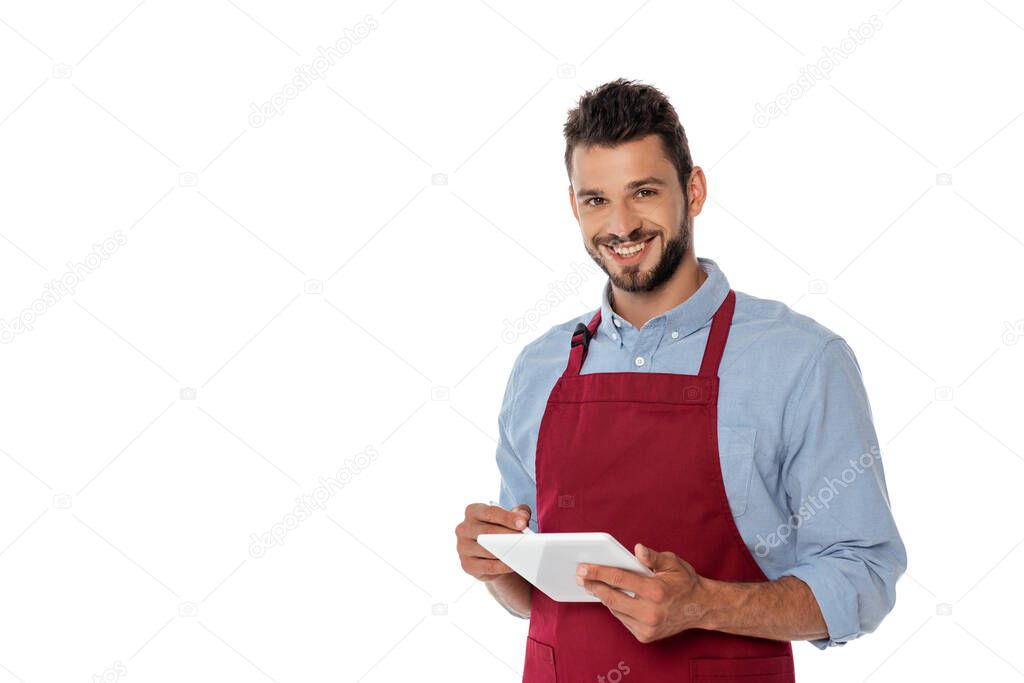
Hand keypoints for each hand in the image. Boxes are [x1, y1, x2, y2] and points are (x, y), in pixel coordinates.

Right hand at [455, 502, 531, 581]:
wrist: (491, 553)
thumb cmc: (501, 530)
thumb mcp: (510, 517)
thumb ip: (519, 513)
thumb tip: (524, 518)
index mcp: (473, 511)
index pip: (490, 512)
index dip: (508, 518)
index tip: (523, 523)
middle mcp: (463, 528)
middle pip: (488, 532)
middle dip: (508, 536)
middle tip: (525, 540)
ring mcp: (462, 547)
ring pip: (487, 550)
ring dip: (506, 552)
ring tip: (522, 552)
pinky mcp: (467, 564)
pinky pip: (487, 566)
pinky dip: (502, 566)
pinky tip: (513, 564)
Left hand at [577, 543, 708, 642]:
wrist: (701, 608)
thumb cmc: (685, 582)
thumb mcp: (672, 563)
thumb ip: (652, 557)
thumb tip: (637, 549)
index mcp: (655, 590)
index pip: (619, 578)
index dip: (598, 572)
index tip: (583, 568)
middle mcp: (650, 612)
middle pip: (611, 597)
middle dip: (592, 585)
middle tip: (580, 577)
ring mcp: (647, 627)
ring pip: (615, 609)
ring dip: (603, 596)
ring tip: (592, 584)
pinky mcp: (645, 636)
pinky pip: (622, 619)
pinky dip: (616, 607)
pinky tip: (612, 597)